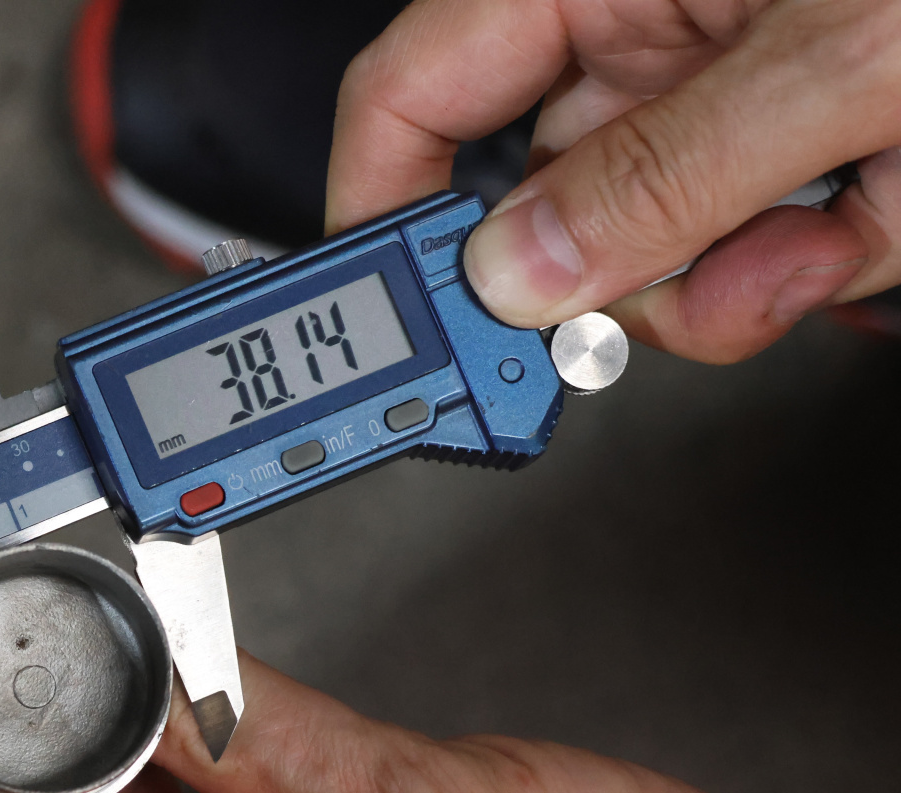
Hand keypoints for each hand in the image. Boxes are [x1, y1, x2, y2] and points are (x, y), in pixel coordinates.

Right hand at [325, 0, 900, 363]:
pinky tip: (881, 213)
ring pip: (664, 239)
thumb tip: (522, 274)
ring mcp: (721, 81)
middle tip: (693, 296)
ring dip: (752, 271)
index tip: (400, 319)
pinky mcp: (797, 130)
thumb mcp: (842, 53)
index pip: (416, 95)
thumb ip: (665, 173)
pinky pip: (758, 236)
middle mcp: (644, 24)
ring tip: (853, 220)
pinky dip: (822, 256)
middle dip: (629, 274)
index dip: (383, 209)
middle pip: (549, 201)